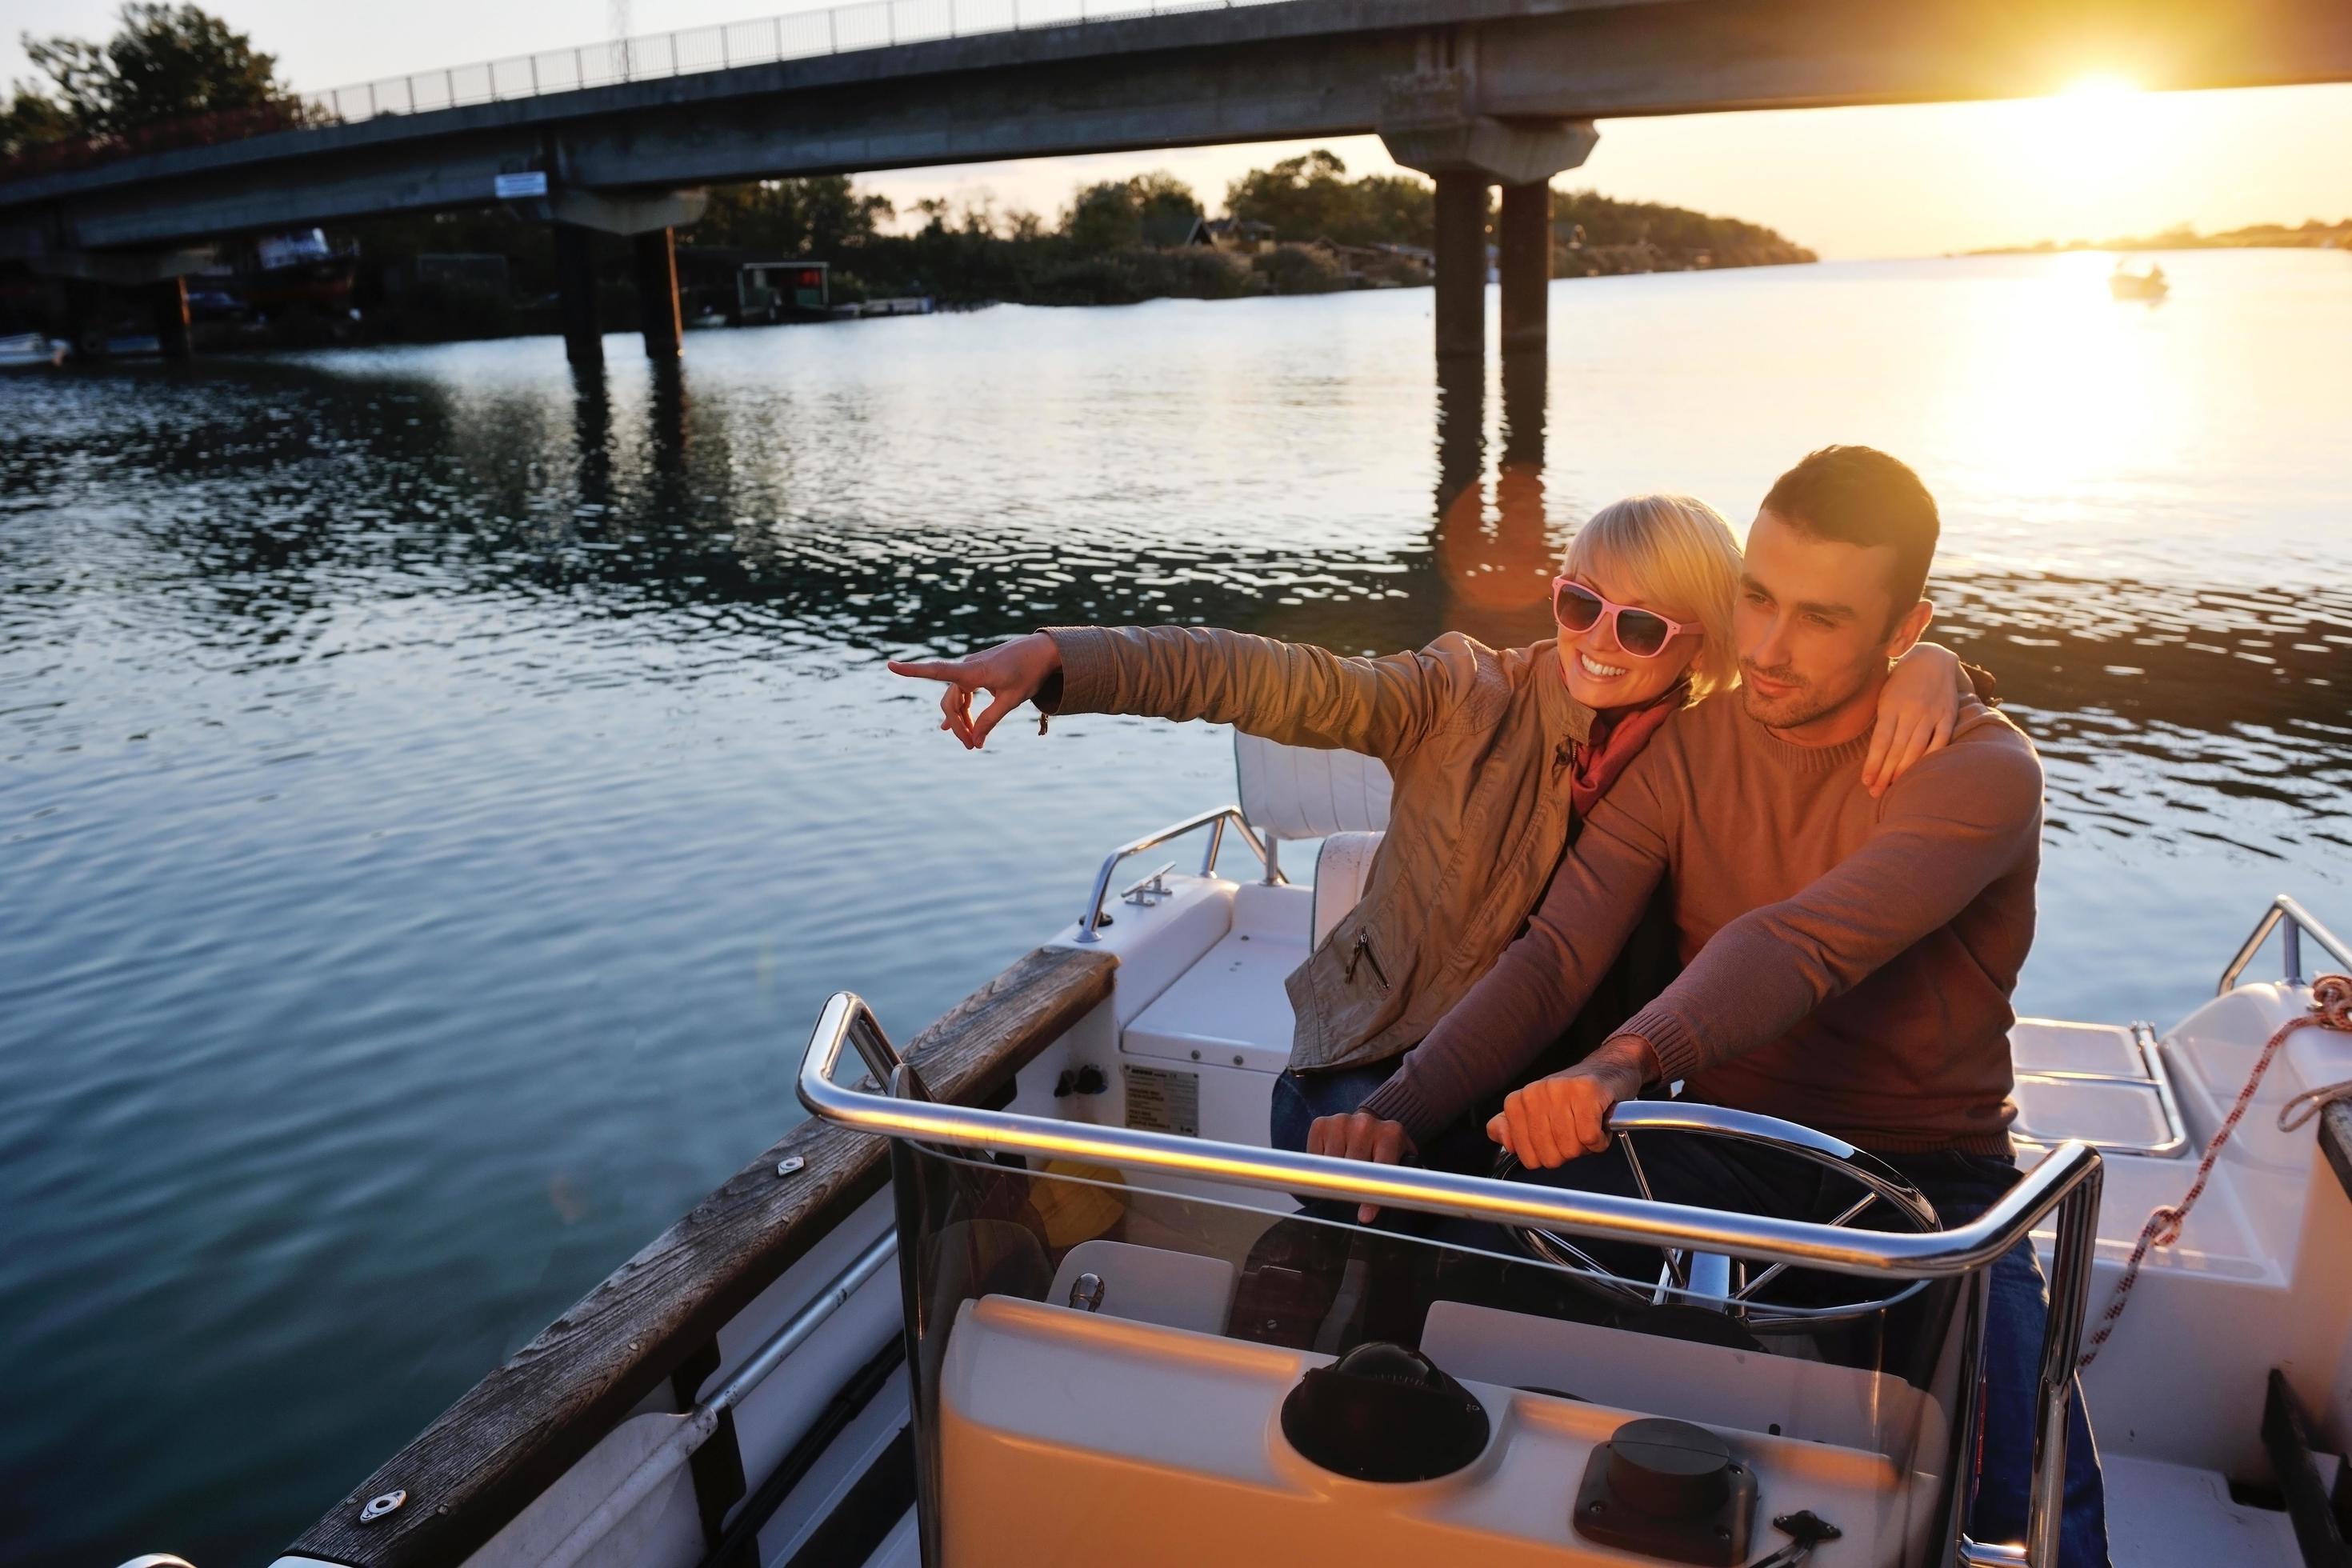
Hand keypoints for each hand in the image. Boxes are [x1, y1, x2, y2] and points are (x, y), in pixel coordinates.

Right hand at [886, 633, 1060, 749]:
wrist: (1043, 652)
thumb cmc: (1029, 673)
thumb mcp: (1012, 700)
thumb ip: (990, 720)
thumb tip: (975, 740)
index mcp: (974, 671)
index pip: (937, 670)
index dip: (912, 670)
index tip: (890, 665)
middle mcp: (968, 667)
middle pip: (951, 701)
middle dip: (958, 725)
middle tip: (972, 747)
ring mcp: (972, 668)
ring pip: (957, 698)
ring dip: (962, 720)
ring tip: (971, 741)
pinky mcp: (978, 671)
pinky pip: (964, 692)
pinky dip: (965, 709)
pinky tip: (959, 724)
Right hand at [1306, 1111, 1415, 1222]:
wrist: (1369, 1126)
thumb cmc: (1385, 1151)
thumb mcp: (1400, 1163)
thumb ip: (1399, 1181)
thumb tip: (1394, 1207)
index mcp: (1391, 1134)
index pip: (1380, 1170)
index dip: (1371, 1195)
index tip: (1364, 1216)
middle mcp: (1366, 1124)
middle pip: (1352, 1170)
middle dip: (1350, 1189)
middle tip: (1350, 1201)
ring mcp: (1341, 1122)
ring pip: (1331, 1166)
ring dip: (1335, 1179)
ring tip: (1344, 1180)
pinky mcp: (1321, 1124)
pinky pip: (1315, 1158)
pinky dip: (1321, 1169)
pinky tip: (1332, 1166)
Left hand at [1485, 1040, 1651, 1169]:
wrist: (1607, 1070)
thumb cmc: (1571, 1098)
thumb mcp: (1535, 1113)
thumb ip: (1512, 1128)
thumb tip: (1503, 1141)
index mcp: (1516, 1102)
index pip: (1527, 1157)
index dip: (1548, 1155)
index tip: (1557, 1139)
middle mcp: (1534, 1093)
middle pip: (1550, 1157)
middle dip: (1568, 1152)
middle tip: (1575, 1132)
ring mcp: (1559, 1090)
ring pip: (1570, 1148)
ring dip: (1585, 1145)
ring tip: (1587, 1125)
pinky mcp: (1587, 1091)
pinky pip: (1590, 1138)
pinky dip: (1599, 1140)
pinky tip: (1599, 1124)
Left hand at [1865, 642, 1962, 797]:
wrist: (1933, 658)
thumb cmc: (1901, 681)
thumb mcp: (1884, 694)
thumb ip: (1881, 720)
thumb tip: (1873, 751)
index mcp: (1891, 704)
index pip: (1881, 740)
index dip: (1873, 762)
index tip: (1866, 781)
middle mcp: (1912, 710)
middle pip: (1897, 748)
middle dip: (1885, 773)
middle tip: (1875, 793)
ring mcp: (1932, 713)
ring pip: (1917, 748)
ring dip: (1904, 770)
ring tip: (1892, 787)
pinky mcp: (1948, 716)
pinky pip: (1940, 741)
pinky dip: (1930, 758)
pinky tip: (1920, 773)